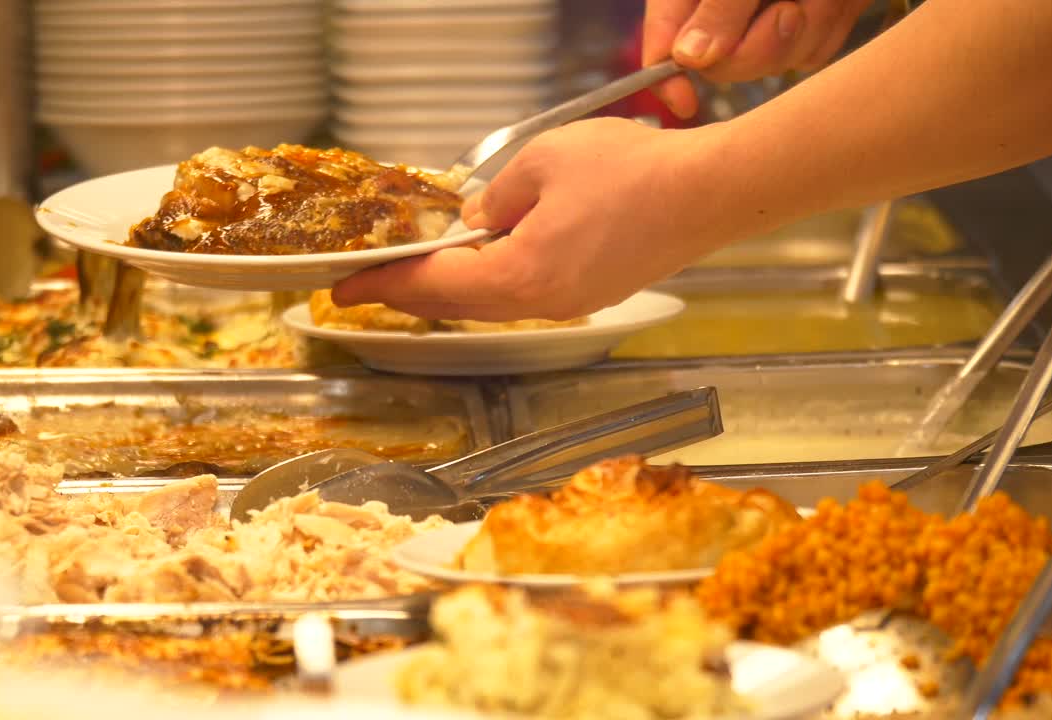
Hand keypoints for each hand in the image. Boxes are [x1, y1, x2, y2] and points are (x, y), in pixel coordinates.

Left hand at [331, 118, 752, 321]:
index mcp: (520, 277)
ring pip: (495, 299)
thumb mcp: (543, 162)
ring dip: (453, 285)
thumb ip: (496, 196)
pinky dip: (495, 278)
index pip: (432, 288)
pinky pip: (529, 289)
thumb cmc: (632, 173)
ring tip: (419, 269)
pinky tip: (488, 256)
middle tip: (370, 282)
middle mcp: (543, 303)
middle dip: (409, 291)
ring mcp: (573, 302)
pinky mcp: (596, 290)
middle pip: (458, 302)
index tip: (341, 291)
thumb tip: (477, 220)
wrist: (710, 192)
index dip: (381, 287)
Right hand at [645, 0, 876, 118]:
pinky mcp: (809, 21)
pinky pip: (812, 52)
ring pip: (775, 63)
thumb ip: (719, 6)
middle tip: (789, 9)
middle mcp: (724, 7)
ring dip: (807, 30)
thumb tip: (688, 59)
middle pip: (724, 64)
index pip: (663, 44)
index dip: (667, 78)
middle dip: (762, 45)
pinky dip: (829, 25)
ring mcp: (768, 16)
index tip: (685, 101)